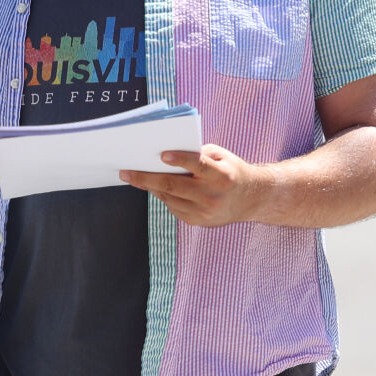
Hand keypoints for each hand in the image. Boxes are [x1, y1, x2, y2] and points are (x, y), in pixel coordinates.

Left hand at [120, 144, 270, 227]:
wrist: (250, 199)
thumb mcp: (221, 156)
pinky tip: (156, 187)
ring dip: (150, 187)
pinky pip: (173, 207)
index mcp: (222, 176)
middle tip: (125, 172)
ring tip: (134, 177)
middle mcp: (213, 196)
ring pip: (169, 197)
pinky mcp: (197, 221)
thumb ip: (198, 154)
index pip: (198, 165)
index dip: (180, 160)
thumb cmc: (231, 171)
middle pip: (174, 186)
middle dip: (146, 178)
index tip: (162, 155)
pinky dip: (164, 195)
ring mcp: (205, 212)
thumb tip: (166, 156)